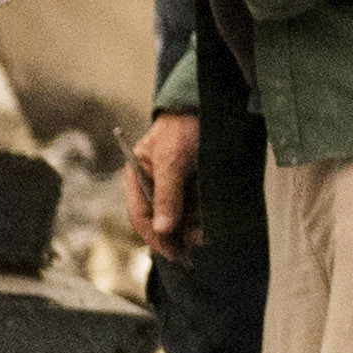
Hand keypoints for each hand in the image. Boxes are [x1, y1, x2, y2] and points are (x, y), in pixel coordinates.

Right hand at [128, 112, 201, 258]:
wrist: (213, 100)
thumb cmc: (185, 126)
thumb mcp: (173, 160)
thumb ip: (168, 194)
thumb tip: (163, 230)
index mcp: (139, 174)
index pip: (140, 214)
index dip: (153, 236)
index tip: (170, 252)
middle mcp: (156, 181)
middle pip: (162, 217)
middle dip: (176, 234)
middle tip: (192, 251)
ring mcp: (178, 181)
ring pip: (182, 213)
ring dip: (192, 227)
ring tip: (205, 237)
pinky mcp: (198, 179)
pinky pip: (198, 204)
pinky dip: (204, 216)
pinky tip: (213, 224)